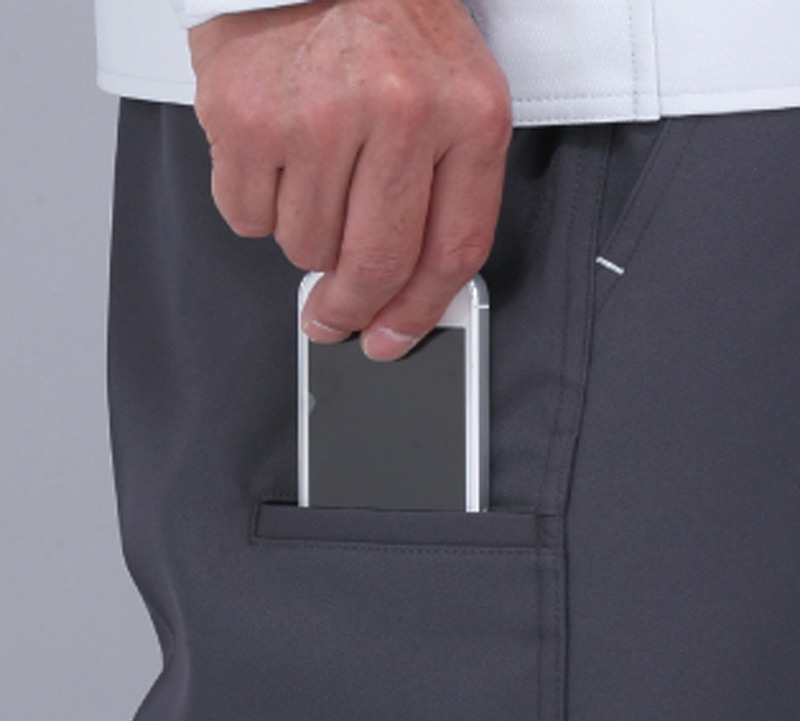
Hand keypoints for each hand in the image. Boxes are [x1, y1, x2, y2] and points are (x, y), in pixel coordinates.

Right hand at [189, 0, 510, 359]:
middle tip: (334, 316)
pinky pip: (247, 219)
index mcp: (468, 114)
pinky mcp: (245, 116)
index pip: (451, 251)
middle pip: (374, 266)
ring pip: (305, 249)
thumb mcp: (454, 99)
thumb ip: (445, 196)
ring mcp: (316, 116)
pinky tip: (277, 156)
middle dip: (350, 309)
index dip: (419, 314)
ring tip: (315, 171)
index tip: (392, 340)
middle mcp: (397, 112)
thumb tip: (407, 295)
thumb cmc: (390, 28)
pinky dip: (261, 206)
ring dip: (308, 234)